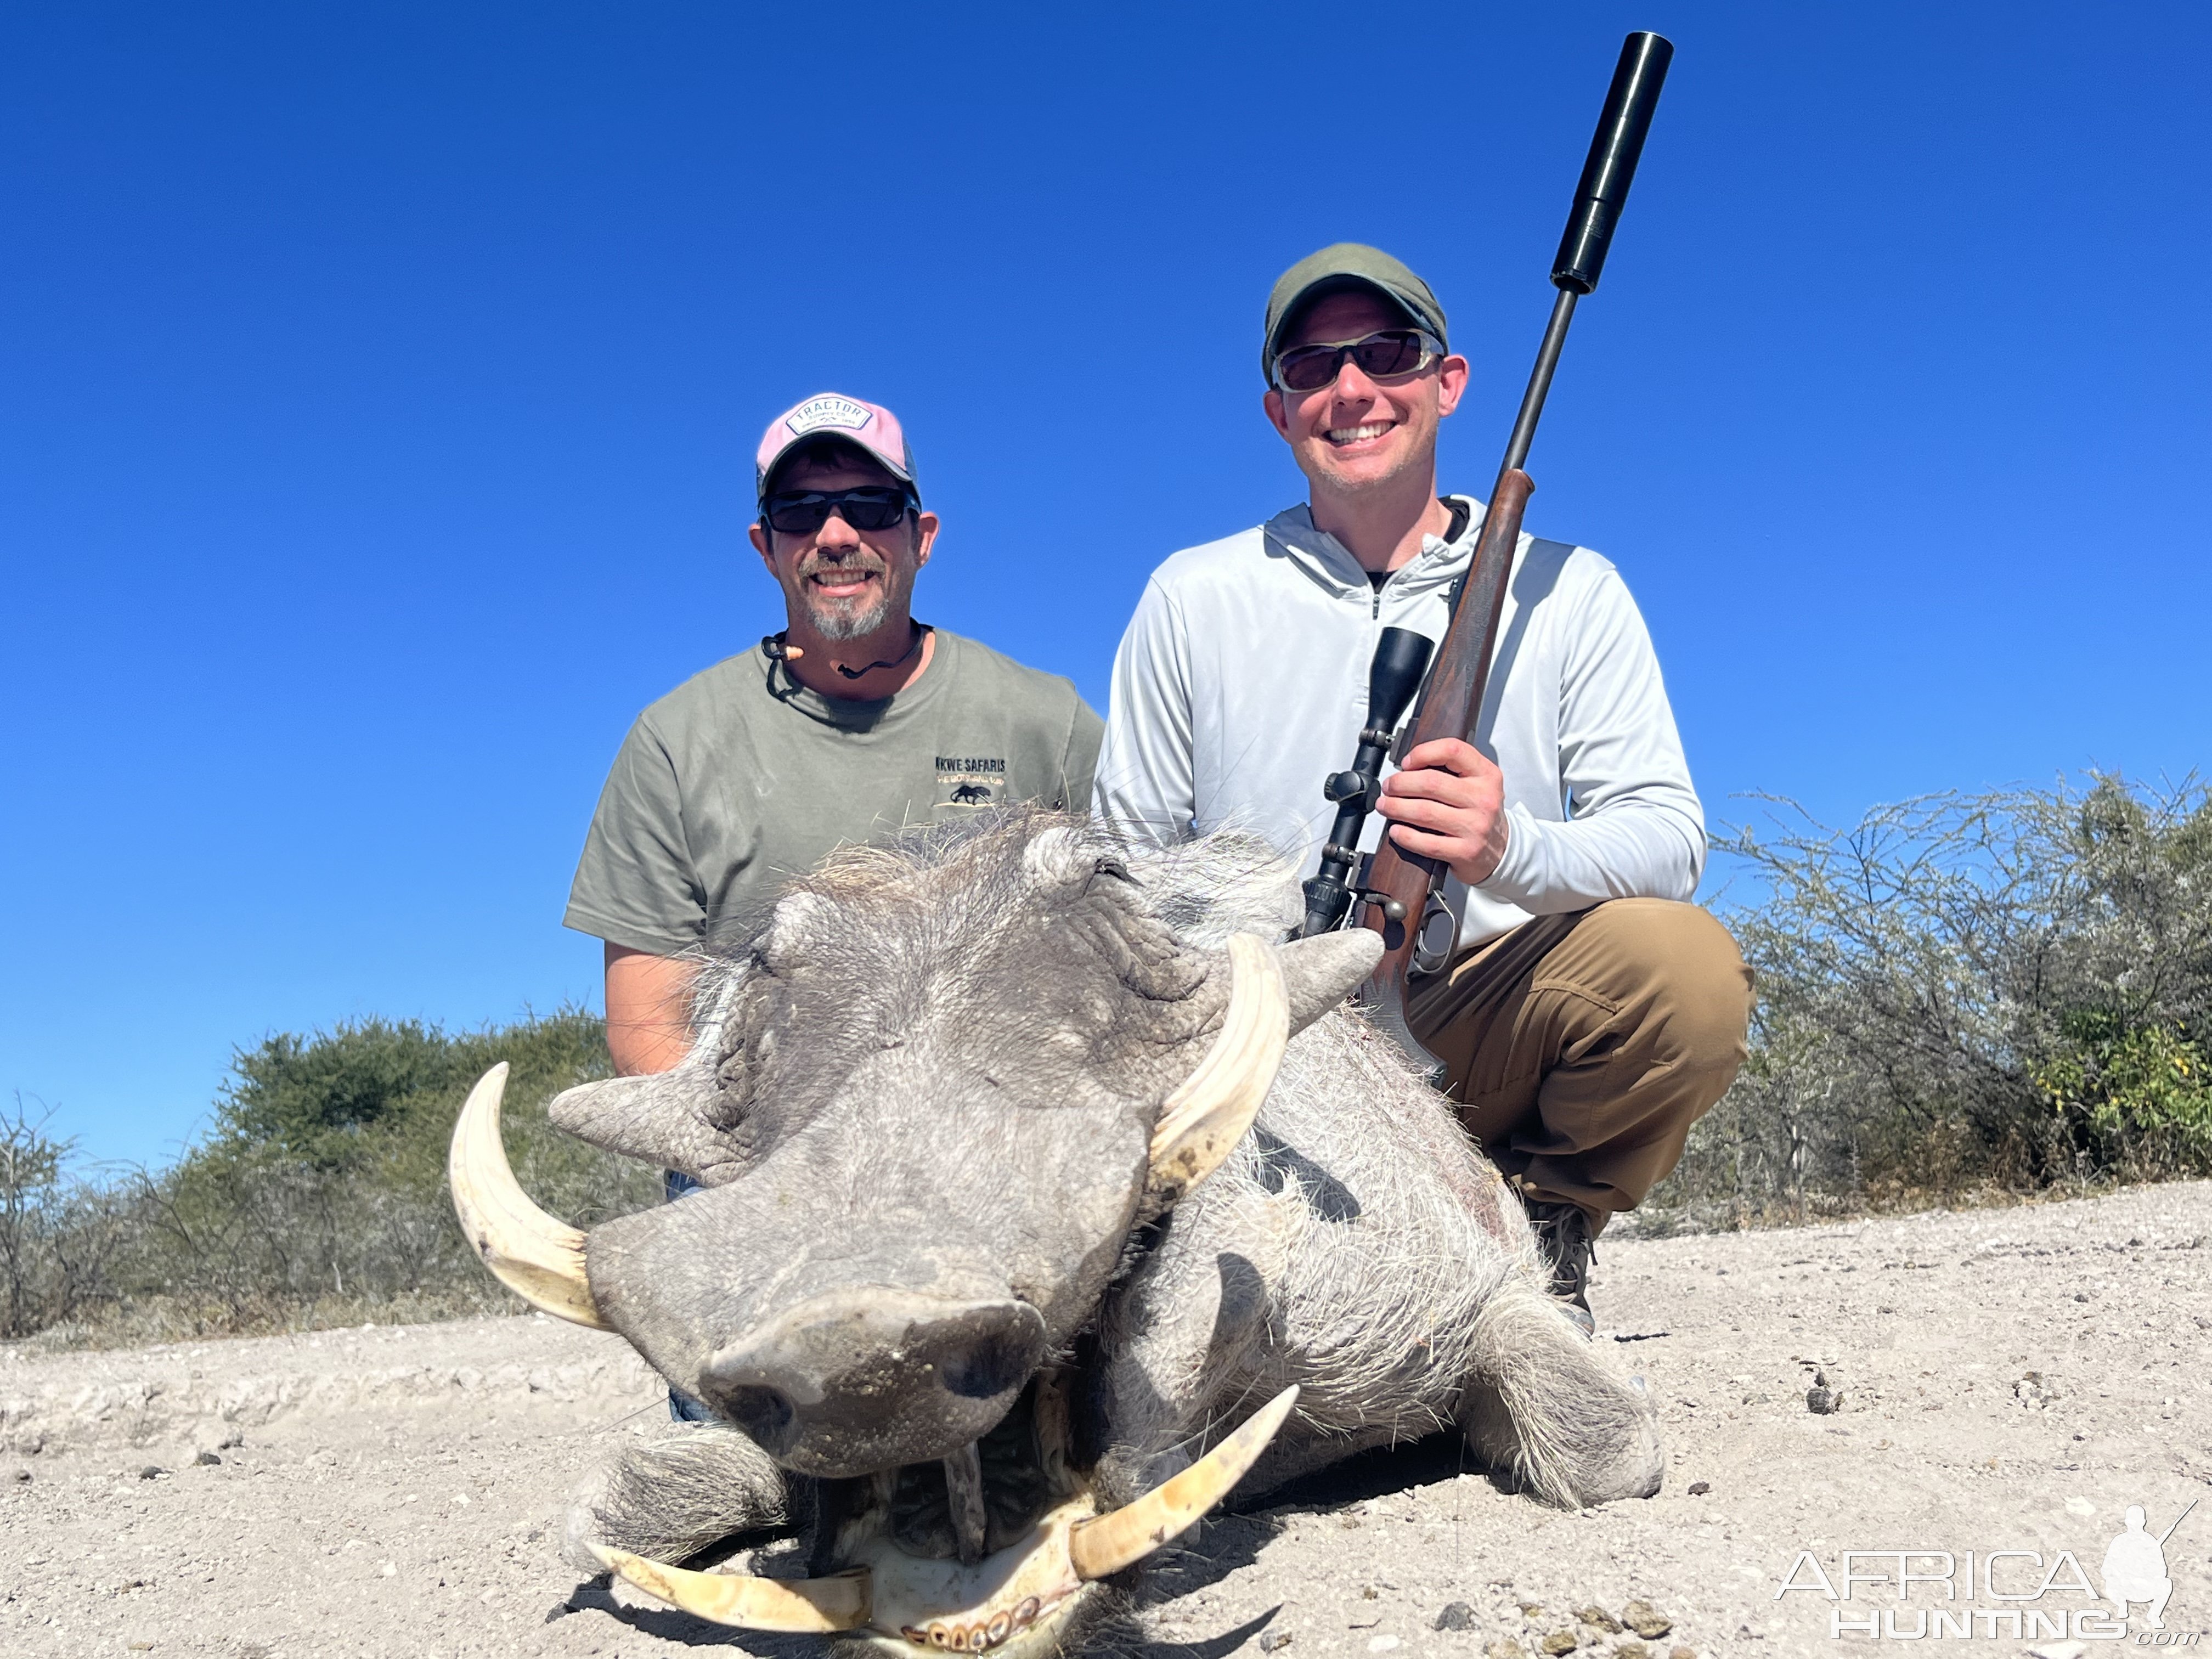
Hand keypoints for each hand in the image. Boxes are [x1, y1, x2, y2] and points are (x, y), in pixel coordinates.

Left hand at [1375, 738, 1509, 886]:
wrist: (1502, 851)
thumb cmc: (1480, 813)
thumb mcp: (1478, 784)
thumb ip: (1452, 770)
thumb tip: (1408, 767)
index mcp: (1486, 775)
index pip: (1453, 751)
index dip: (1423, 753)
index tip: (1406, 762)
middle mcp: (1483, 799)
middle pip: (1431, 783)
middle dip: (1400, 783)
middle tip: (1388, 787)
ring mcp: (1476, 826)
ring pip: (1425, 812)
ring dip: (1396, 807)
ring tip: (1385, 806)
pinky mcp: (1466, 851)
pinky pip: (1427, 842)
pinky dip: (1405, 836)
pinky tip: (1396, 831)